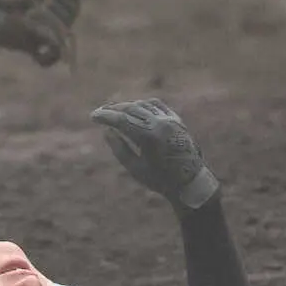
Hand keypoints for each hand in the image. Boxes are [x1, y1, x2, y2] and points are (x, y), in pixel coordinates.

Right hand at [90, 99, 218, 210]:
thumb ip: (119, 148)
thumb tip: (107, 131)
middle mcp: (160, 124)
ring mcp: (170, 120)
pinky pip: (157, 105)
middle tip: (100, 112)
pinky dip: (143, 104)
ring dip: (126, 105)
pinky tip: (135, 108)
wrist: (192, 182)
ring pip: (143, 105)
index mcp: (149, 137)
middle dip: (113, 109)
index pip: (121, 120)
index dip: (105, 116)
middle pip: (130, 109)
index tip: (93, 116)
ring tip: (114, 110)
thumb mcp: (135, 168)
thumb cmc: (161, 179)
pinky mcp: (176, 120)